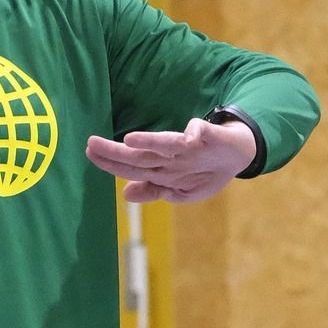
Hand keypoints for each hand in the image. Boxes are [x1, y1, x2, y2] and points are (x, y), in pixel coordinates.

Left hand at [85, 116, 257, 202]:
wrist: (238, 154)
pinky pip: (202, 132)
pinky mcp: (208, 135)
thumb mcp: (181, 190)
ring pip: (166, 144)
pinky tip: (191, 135)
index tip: (89, 154)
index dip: (111, 164)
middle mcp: (170, 156)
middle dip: (116, 152)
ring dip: (151, 141)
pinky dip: (197, 132)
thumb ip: (155, 191)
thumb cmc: (205, 170)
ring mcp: (188, 146)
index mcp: (162, 170)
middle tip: (92, 143)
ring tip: (130, 140)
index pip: (131, 167)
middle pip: (141, 155)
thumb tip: (126, 195)